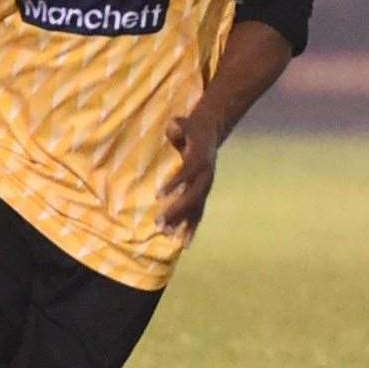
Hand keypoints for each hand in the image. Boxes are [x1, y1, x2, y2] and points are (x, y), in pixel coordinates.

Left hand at [158, 113, 219, 239]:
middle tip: (158, 223)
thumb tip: (173, 126)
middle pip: (192, 196)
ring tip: (169, 237)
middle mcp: (206, 176)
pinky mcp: (203, 194)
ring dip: (182, 223)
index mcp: (200, 159)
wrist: (209, 132)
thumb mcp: (185, 123)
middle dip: (176, 211)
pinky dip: (192, 229)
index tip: (159, 195)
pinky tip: (184, 244)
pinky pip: (199, 213)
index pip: (187, 173)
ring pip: (196, 208)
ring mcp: (206, 187)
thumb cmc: (192, 128)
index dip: (175, 183)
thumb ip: (178, 126)